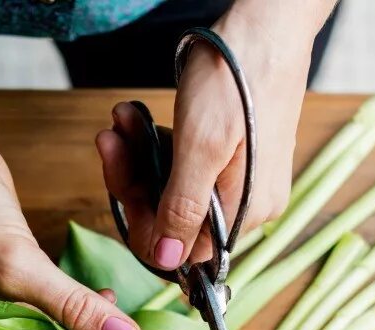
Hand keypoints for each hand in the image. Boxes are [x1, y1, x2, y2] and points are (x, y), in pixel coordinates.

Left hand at [98, 0, 331, 269]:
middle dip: (134, 179)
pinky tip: (137, 117)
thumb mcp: (202, 147)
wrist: (266, 23)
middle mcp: (246, 204)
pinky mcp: (230, 155)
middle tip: (109, 139)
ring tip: (123, 119)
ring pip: (171, 188)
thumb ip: (182, 207)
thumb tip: (168, 261)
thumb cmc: (237, 78)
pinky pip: (181, 165)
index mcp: (247, 212)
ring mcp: (239, 179)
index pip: (181, 249)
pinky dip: (155, 143)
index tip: (119, 180)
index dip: (143, 223)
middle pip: (172, 217)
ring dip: (139, 156)